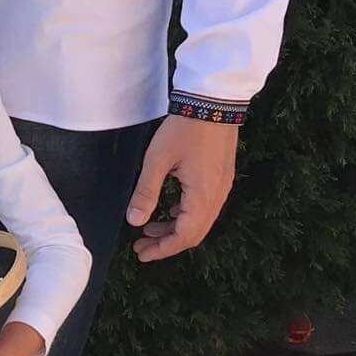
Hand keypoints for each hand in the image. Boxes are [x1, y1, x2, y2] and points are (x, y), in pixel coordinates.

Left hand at [127, 114, 238, 263]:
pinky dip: (185, 215)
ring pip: (199, 222)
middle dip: (166, 243)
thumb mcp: (158, 160)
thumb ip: (146, 192)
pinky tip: (168, 211)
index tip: (142, 253)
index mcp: (202, 197)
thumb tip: (133, 221)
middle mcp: (217, 197)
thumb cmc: (184, 129)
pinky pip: (204, 208)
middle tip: (140, 246)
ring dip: (174, 229)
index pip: (184, 237)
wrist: (213, 102)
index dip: (162, 249)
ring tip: (148, 228)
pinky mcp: (221, 179)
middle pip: (193, 234)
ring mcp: (222, 188)